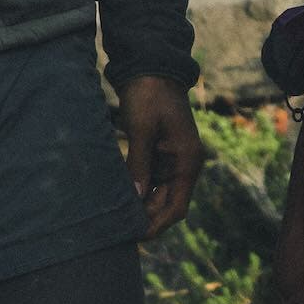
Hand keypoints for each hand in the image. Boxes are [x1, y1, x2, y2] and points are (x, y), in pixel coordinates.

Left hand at [117, 74, 202, 239]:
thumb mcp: (142, 129)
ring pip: (157, 194)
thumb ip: (139, 165)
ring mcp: (172, 158)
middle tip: (118, 230)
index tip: (136, 237)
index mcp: (188, 160)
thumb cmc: (149, 95)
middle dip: (147, 218)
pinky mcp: (159, 152)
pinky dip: (137, 189)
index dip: (158, 224)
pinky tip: (118, 197)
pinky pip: (150, 179)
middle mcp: (183, 163)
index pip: (177, 206)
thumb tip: (134, 199)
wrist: (151, 67)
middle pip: (167, 203)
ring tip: (116, 218)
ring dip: (140, 205)